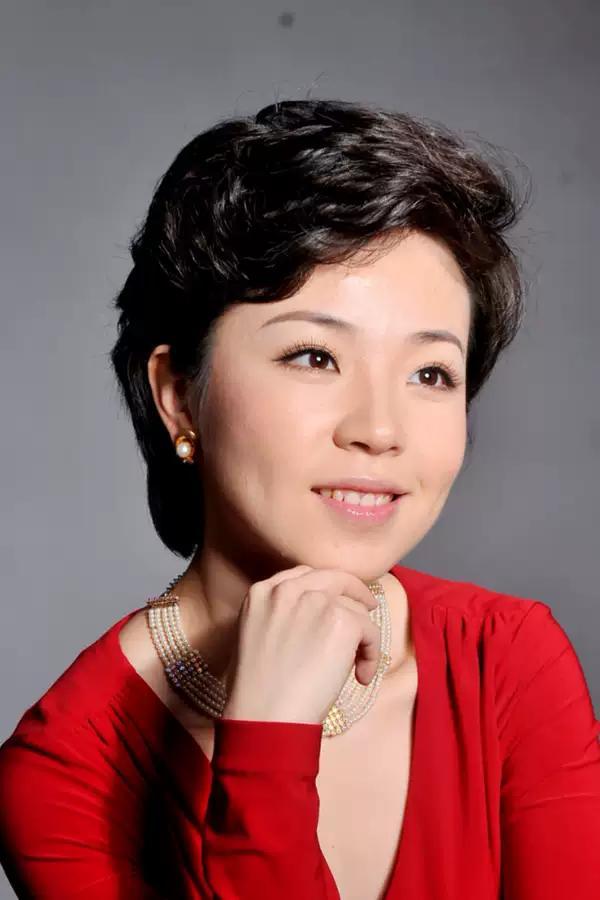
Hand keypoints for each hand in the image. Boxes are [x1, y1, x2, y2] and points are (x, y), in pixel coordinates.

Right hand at [222, 565, 380, 724]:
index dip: (325, 589)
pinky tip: (361, 676)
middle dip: (355, 592)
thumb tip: (316, 620)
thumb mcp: (255, 636)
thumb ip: (281, 615)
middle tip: (368, 608)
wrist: (265, 716)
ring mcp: (317, 601)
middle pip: (335, 577)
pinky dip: (372, 654)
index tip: (335, 603)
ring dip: (362, 636)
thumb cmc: (257, 691)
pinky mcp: (342, 621)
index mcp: (263, 592)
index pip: (303, 575)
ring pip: (356, 608)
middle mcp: (288, 589)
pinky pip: (371, 631)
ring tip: (357, 667)